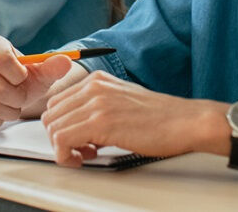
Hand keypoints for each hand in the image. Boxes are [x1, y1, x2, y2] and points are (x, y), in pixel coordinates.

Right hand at [0, 33, 73, 126]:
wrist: (8, 89)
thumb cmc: (23, 79)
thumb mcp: (40, 72)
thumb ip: (53, 67)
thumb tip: (66, 61)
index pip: (2, 61)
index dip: (19, 77)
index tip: (24, 79)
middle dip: (16, 100)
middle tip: (20, 99)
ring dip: (7, 112)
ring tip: (11, 106)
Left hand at [41, 70, 224, 166]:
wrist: (186, 121)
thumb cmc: (160, 117)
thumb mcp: (122, 100)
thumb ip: (97, 106)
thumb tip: (78, 127)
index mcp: (96, 80)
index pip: (57, 102)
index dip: (62, 125)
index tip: (76, 139)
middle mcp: (93, 87)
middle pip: (51, 114)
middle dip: (59, 137)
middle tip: (80, 150)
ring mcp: (96, 103)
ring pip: (53, 128)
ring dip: (63, 148)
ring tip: (85, 154)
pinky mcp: (101, 122)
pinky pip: (63, 140)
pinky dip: (66, 155)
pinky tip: (84, 158)